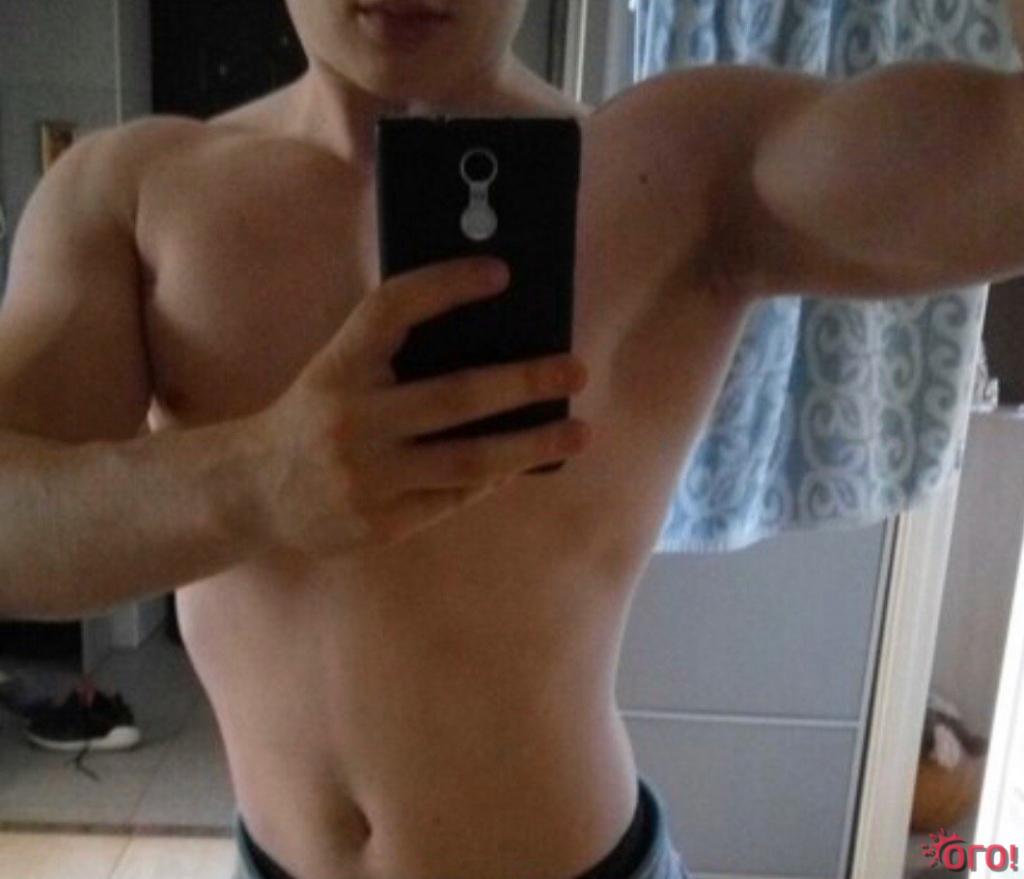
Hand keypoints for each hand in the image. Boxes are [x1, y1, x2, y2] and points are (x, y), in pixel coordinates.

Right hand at [245, 256, 590, 555]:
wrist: (251, 493)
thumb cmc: (313, 420)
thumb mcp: (336, 374)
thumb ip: (393, 357)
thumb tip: (491, 346)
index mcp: (337, 368)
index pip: (392, 310)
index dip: (446, 286)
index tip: (501, 272)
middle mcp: (351, 420)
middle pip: (453, 395)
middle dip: (522, 381)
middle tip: (575, 369)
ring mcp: (366, 477)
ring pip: (467, 461)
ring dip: (530, 445)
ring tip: (578, 431)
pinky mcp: (380, 523)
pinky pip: (454, 499)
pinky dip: (494, 479)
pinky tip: (523, 464)